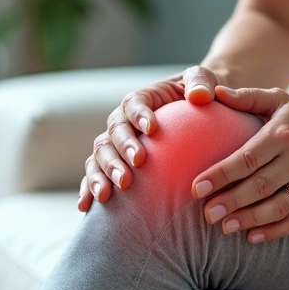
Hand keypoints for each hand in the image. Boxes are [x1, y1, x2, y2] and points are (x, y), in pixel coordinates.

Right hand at [77, 66, 221, 211]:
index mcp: (141, 100)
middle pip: (114, 131)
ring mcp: (115, 144)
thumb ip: (201, 82)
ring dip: (103, 172)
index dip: (139, 114)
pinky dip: (88, 189)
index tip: (152, 128)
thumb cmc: (198, 98)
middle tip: (137, 162)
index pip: (134, 103)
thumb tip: (199, 96)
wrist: (193, 120)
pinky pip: (95, 175)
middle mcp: (123, 121)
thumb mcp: (201, 83)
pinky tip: (87, 207)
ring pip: (100, 154)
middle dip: (123, 147)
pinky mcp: (113, 164)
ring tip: (109, 192)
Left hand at [192, 86, 288, 242]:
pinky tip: (253, 237)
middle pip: (259, 185)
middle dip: (231, 202)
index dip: (221, 174)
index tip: (196, 187)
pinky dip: (274, 231)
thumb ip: (247, 97)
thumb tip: (213, 91)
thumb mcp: (280, 100)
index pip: (247, 158)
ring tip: (225, 227)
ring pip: (277, 206)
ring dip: (249, 219)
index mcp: (282, 135)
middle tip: (206, 214)